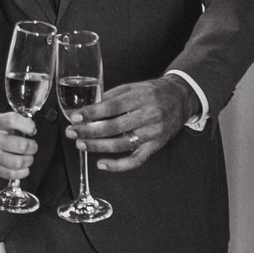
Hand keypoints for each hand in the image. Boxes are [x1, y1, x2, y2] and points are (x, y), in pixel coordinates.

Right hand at [0, 112, 37, 179]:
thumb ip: (12, 123)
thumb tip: (31, 130)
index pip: (14, 121)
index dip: (28, 126)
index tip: (31, 130)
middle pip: (22, 145)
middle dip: (32, 147)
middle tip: (32, 146)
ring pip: (19, 162)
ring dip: (29, 160)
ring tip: (27, 157)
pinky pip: (12, 174)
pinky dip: (23, 172)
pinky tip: (22, 167)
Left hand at [66, 76, 196, 172]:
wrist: (181, 98)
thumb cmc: (154, 92)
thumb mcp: (134, 87)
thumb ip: (112, 97)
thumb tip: (87, 108)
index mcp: (142, 97)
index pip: (113, 106)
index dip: (92, 113)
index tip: (76, 117)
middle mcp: (149, 115)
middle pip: (115, 126)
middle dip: (90, 131)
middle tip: (72, 132)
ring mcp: (153, 133)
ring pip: (122, 144)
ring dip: (98, 147)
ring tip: (81, 144)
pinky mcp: (156, 146)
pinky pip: (136, 160)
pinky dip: (118, 165)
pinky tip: (101, 164)